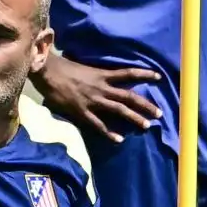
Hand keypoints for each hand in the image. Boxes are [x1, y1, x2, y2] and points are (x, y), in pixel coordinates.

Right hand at [33, 54, 159, 143]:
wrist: (47, 71)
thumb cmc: (63, 67)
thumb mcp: (84, 67)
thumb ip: (96, 74)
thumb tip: (102, 77)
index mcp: (102, 74)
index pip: (128, 73)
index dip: (144, 74)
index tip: (159, 77)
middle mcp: (102, 88)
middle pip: (129, 96)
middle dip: (146, 105)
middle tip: (160, 113)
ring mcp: (93, 100)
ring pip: (119, 110)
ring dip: (134, 118)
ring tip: (147, 126)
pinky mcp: (82, 111)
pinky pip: (98, 124)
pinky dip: (109, 133)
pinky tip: (119, 140)